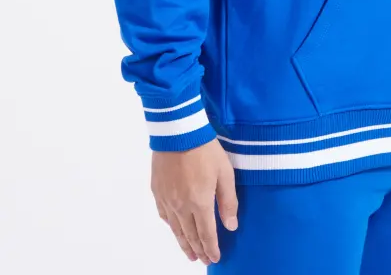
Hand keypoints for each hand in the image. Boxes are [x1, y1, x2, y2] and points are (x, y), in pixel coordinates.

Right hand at [151, 138, 237, 264]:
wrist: (178, 132)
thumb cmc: (206, 150)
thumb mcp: (225, 172)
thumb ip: (228, 201)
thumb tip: (231, 226)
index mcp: (200, 203)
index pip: (206, 234)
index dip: (211, 248)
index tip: (215, 258)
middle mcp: (181, 206)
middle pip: (190, 235)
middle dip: (198, 249)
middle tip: (203, 260)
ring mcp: (167, 199)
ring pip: (175, 229)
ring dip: (183, 243)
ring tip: (189, 254)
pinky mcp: (157, 191)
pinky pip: (164, 215)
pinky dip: (171, 227)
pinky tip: (175, 229)